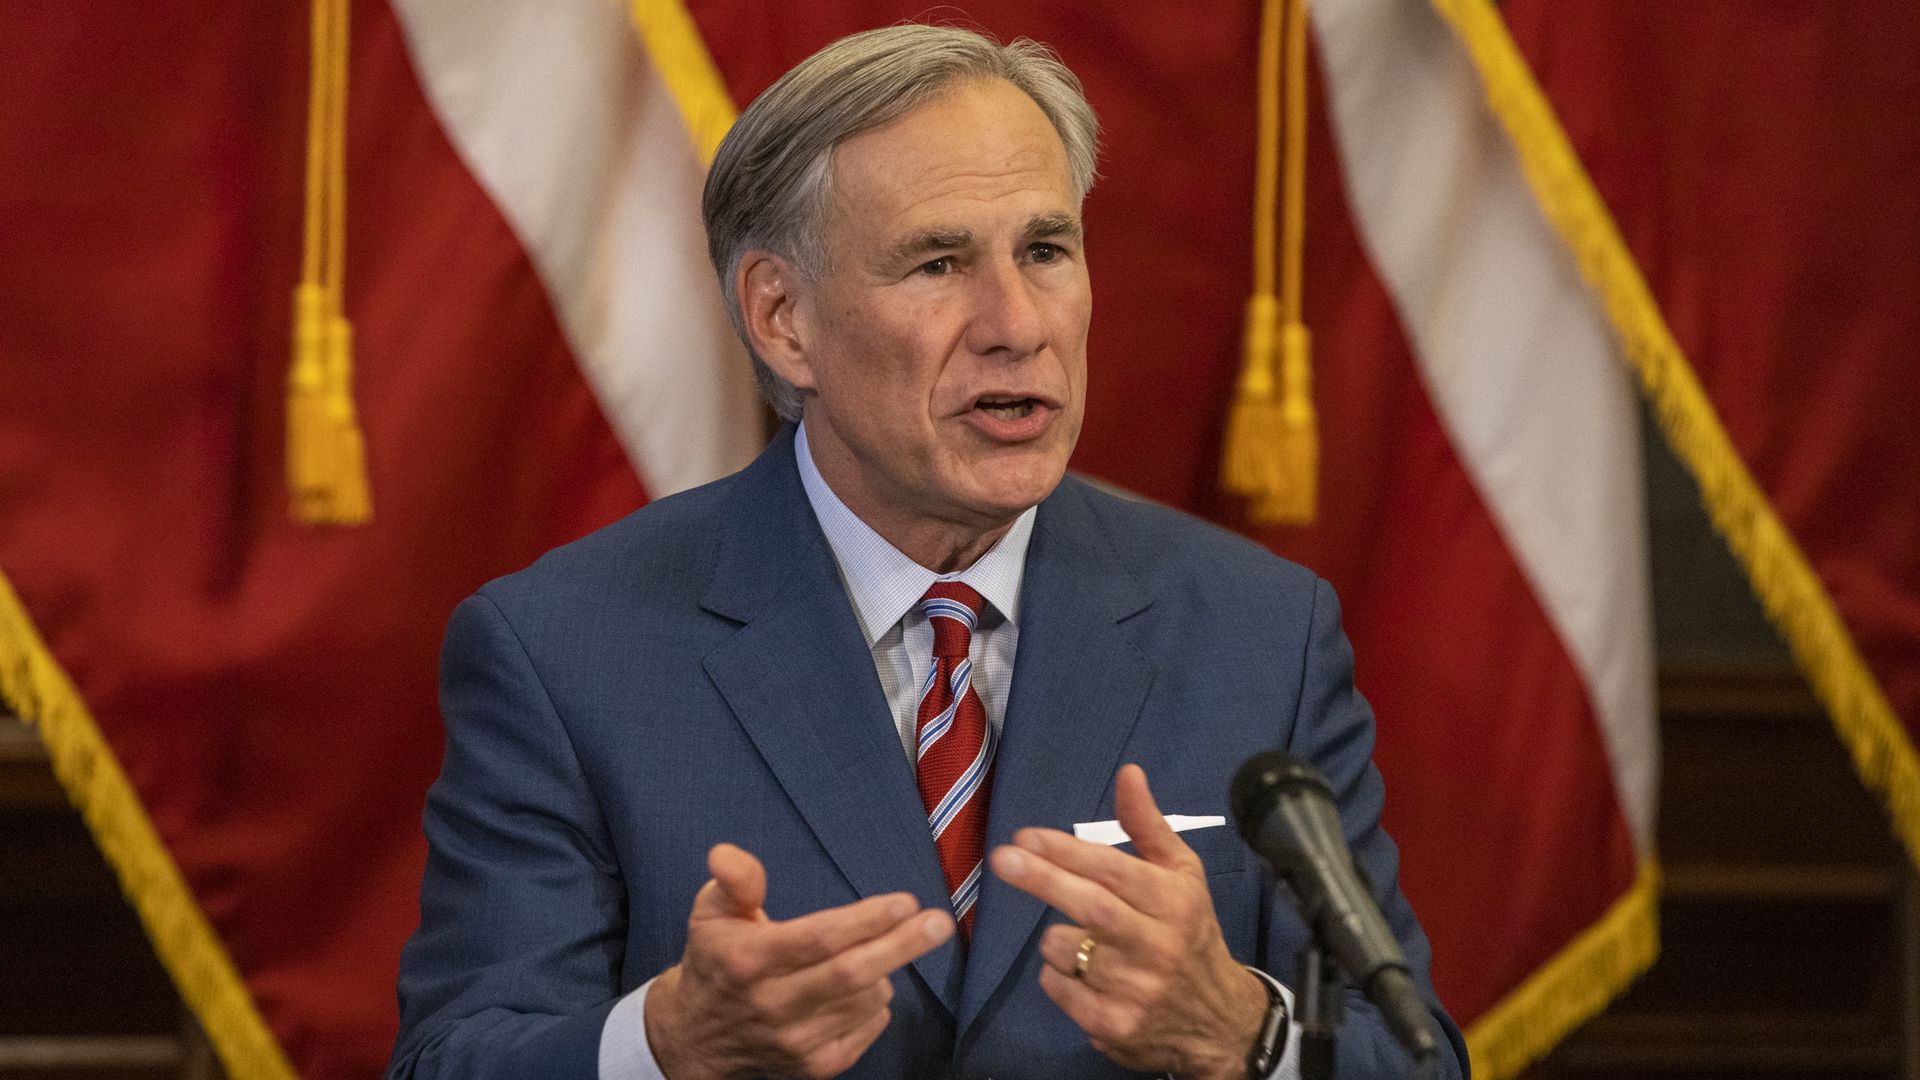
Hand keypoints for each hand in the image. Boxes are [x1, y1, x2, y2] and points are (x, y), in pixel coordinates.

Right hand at [644, 843, 954, 1079]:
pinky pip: (869, 1027)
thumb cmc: (716, 960)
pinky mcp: (814, 1066)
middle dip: (902, 945)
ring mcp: (795, 1041)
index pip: (818, 939)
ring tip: (872, 953)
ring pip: (866, 999)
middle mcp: (772, 1004)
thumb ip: (733, 881)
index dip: (866, 920)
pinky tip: (862, 988)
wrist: (697, 1037)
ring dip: (883, 970)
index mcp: (748, 960)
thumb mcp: (711, 912)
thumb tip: (726, 854)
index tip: (905, 902)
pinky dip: (877, 1003)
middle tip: (939, 923)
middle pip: (851, 974)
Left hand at [990, 765, 1269, 1079]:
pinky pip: (1059, 989)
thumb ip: (1147, 826)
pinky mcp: (1114, 1026)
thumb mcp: (1182, 875)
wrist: (1218, 1020)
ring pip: (1065, 950)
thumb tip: (1127, 772)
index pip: (1114, 871)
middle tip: (1003, 858)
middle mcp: (1158, 945)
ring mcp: (1136, 990)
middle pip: (1090, 907)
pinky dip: (1057, 975)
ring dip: (1054, 936)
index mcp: (1175, 902)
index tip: (1026, 835)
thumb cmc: (1190, 932)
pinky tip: (1082, 973)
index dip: (1067, 851)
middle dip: (1042, 879)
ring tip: (1076, 936)